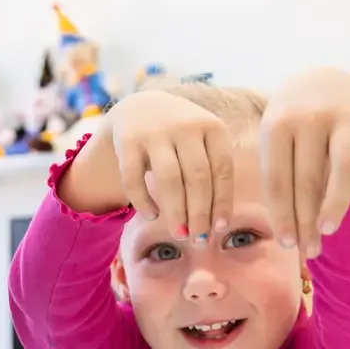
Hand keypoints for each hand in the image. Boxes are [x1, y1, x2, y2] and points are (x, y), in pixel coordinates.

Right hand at [107, 91, 235, 239]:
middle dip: (199, 213)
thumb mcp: (203, 142)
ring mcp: (154, 132)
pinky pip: (134, 178)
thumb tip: (218, 224)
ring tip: (179, 235)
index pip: (222, 170)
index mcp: (212, 126)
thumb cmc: (180, 137)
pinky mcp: (127, 140)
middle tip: (199, 240)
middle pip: (197, 177)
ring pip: (169, 179)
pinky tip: (152, 215)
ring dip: (176, 211)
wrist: (139, 107)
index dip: (222, 202)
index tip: (219, 229)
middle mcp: (185, 126)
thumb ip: (213, 171)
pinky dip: (143, 201)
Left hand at [261, 68, 349, 256]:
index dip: (283, 215)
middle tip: (309, 250)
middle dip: (308, 219)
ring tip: (329, 229)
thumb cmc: (291, 120)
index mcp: (277, 127)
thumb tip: (284, 226)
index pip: (278, 181)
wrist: (320, 77)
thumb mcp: (274, 138)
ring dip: (336, 202)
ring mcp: (342, 115)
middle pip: (308, 180)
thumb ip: (279, 172)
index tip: (287, 244)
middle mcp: (308, 119)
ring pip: (343, 167)